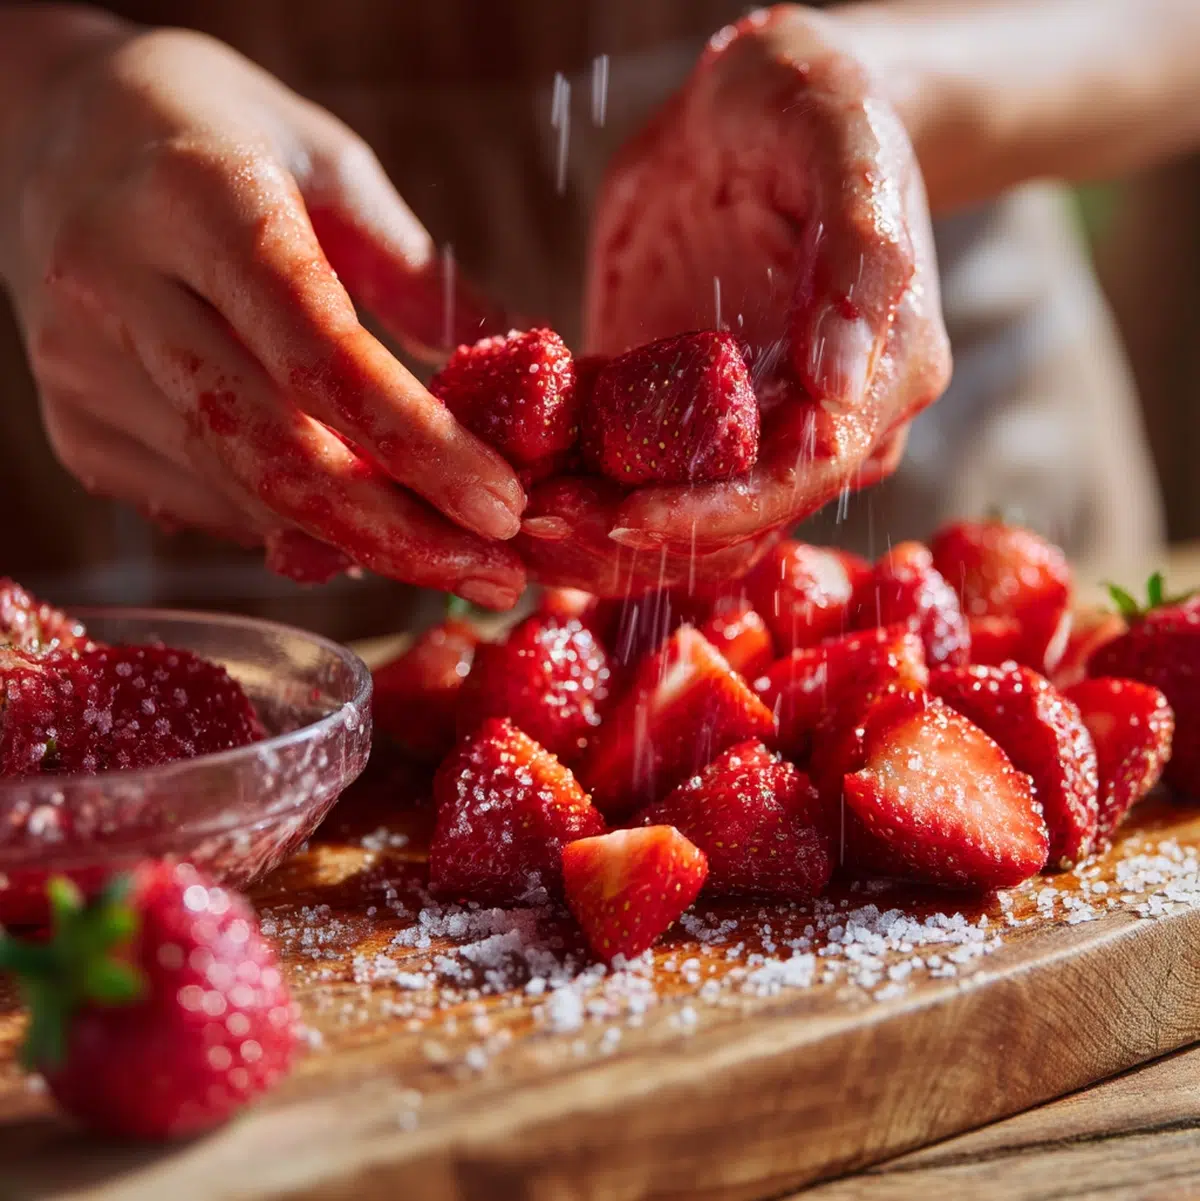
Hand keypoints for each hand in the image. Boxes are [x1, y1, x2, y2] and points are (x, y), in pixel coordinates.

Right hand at [2, 25, 524, 607]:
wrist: (52, 133)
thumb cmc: (216, 136)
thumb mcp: (329, 166)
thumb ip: (417, 276)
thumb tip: (530, 369)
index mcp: (198, 200)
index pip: (323, 354)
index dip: (423, 447)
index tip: (505, 505)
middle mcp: (119, 287)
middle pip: (276, 455)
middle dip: (401, 538)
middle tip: (498, 577)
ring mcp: (81, 367)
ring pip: (241, 496)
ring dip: (359, 545)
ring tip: (452, 556)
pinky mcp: (72, 426)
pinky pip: (203, 509)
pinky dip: (290, 528)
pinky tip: (352, 525)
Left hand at [524, 5, 949, 588]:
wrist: (751, 108)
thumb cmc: (802, 99)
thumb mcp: (840, 131)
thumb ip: (862, 252)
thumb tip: (840, 384)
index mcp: (878, 379)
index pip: (799, 479)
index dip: (713, 514)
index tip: (623, 516)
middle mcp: (828, 427)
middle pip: (738, 526)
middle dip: (639, 537)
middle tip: (540, 521)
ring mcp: (758, 433)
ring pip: (690, 531)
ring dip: (605, 539)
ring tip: (523, 516)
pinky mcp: (693, 425)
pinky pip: (648, 492)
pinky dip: (591, 503)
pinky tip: (529, 489)